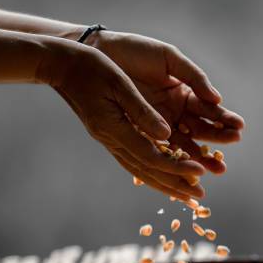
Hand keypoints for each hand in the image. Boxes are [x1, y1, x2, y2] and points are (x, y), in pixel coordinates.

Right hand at [43, 40, 206, 199]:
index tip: (201, 172)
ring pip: (141, 170)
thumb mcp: (120, 84)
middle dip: (176, 184)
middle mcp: (111, 141)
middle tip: (200, 196)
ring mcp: (109, 141)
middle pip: (148, 171)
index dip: (177, 166)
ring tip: (186, 195)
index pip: (151, 156)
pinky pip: (134, 161)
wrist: (61, 66)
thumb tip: (166, 134)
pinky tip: (164, 177)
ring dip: (165, 184)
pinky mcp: (111, 137)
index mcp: (114, 129)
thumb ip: (142, 111)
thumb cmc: (92, 68)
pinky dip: (152, 173)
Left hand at [87, 31, 243, 173]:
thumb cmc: (137, 51)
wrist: (101, 52)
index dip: (224, 119)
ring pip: (183, 144)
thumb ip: (194, 77)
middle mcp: (174, 112)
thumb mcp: (170, 59)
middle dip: (218, 140)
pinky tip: (186, 166)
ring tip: (217, 167)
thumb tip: (217, 98)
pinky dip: (172, 158)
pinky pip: (158, 148)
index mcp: (185, 94)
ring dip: (201, 156)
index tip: (239, 127)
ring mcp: (158, 124)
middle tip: (233, 147)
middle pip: (200, 131)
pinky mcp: (140, 131)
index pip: (209, 110)